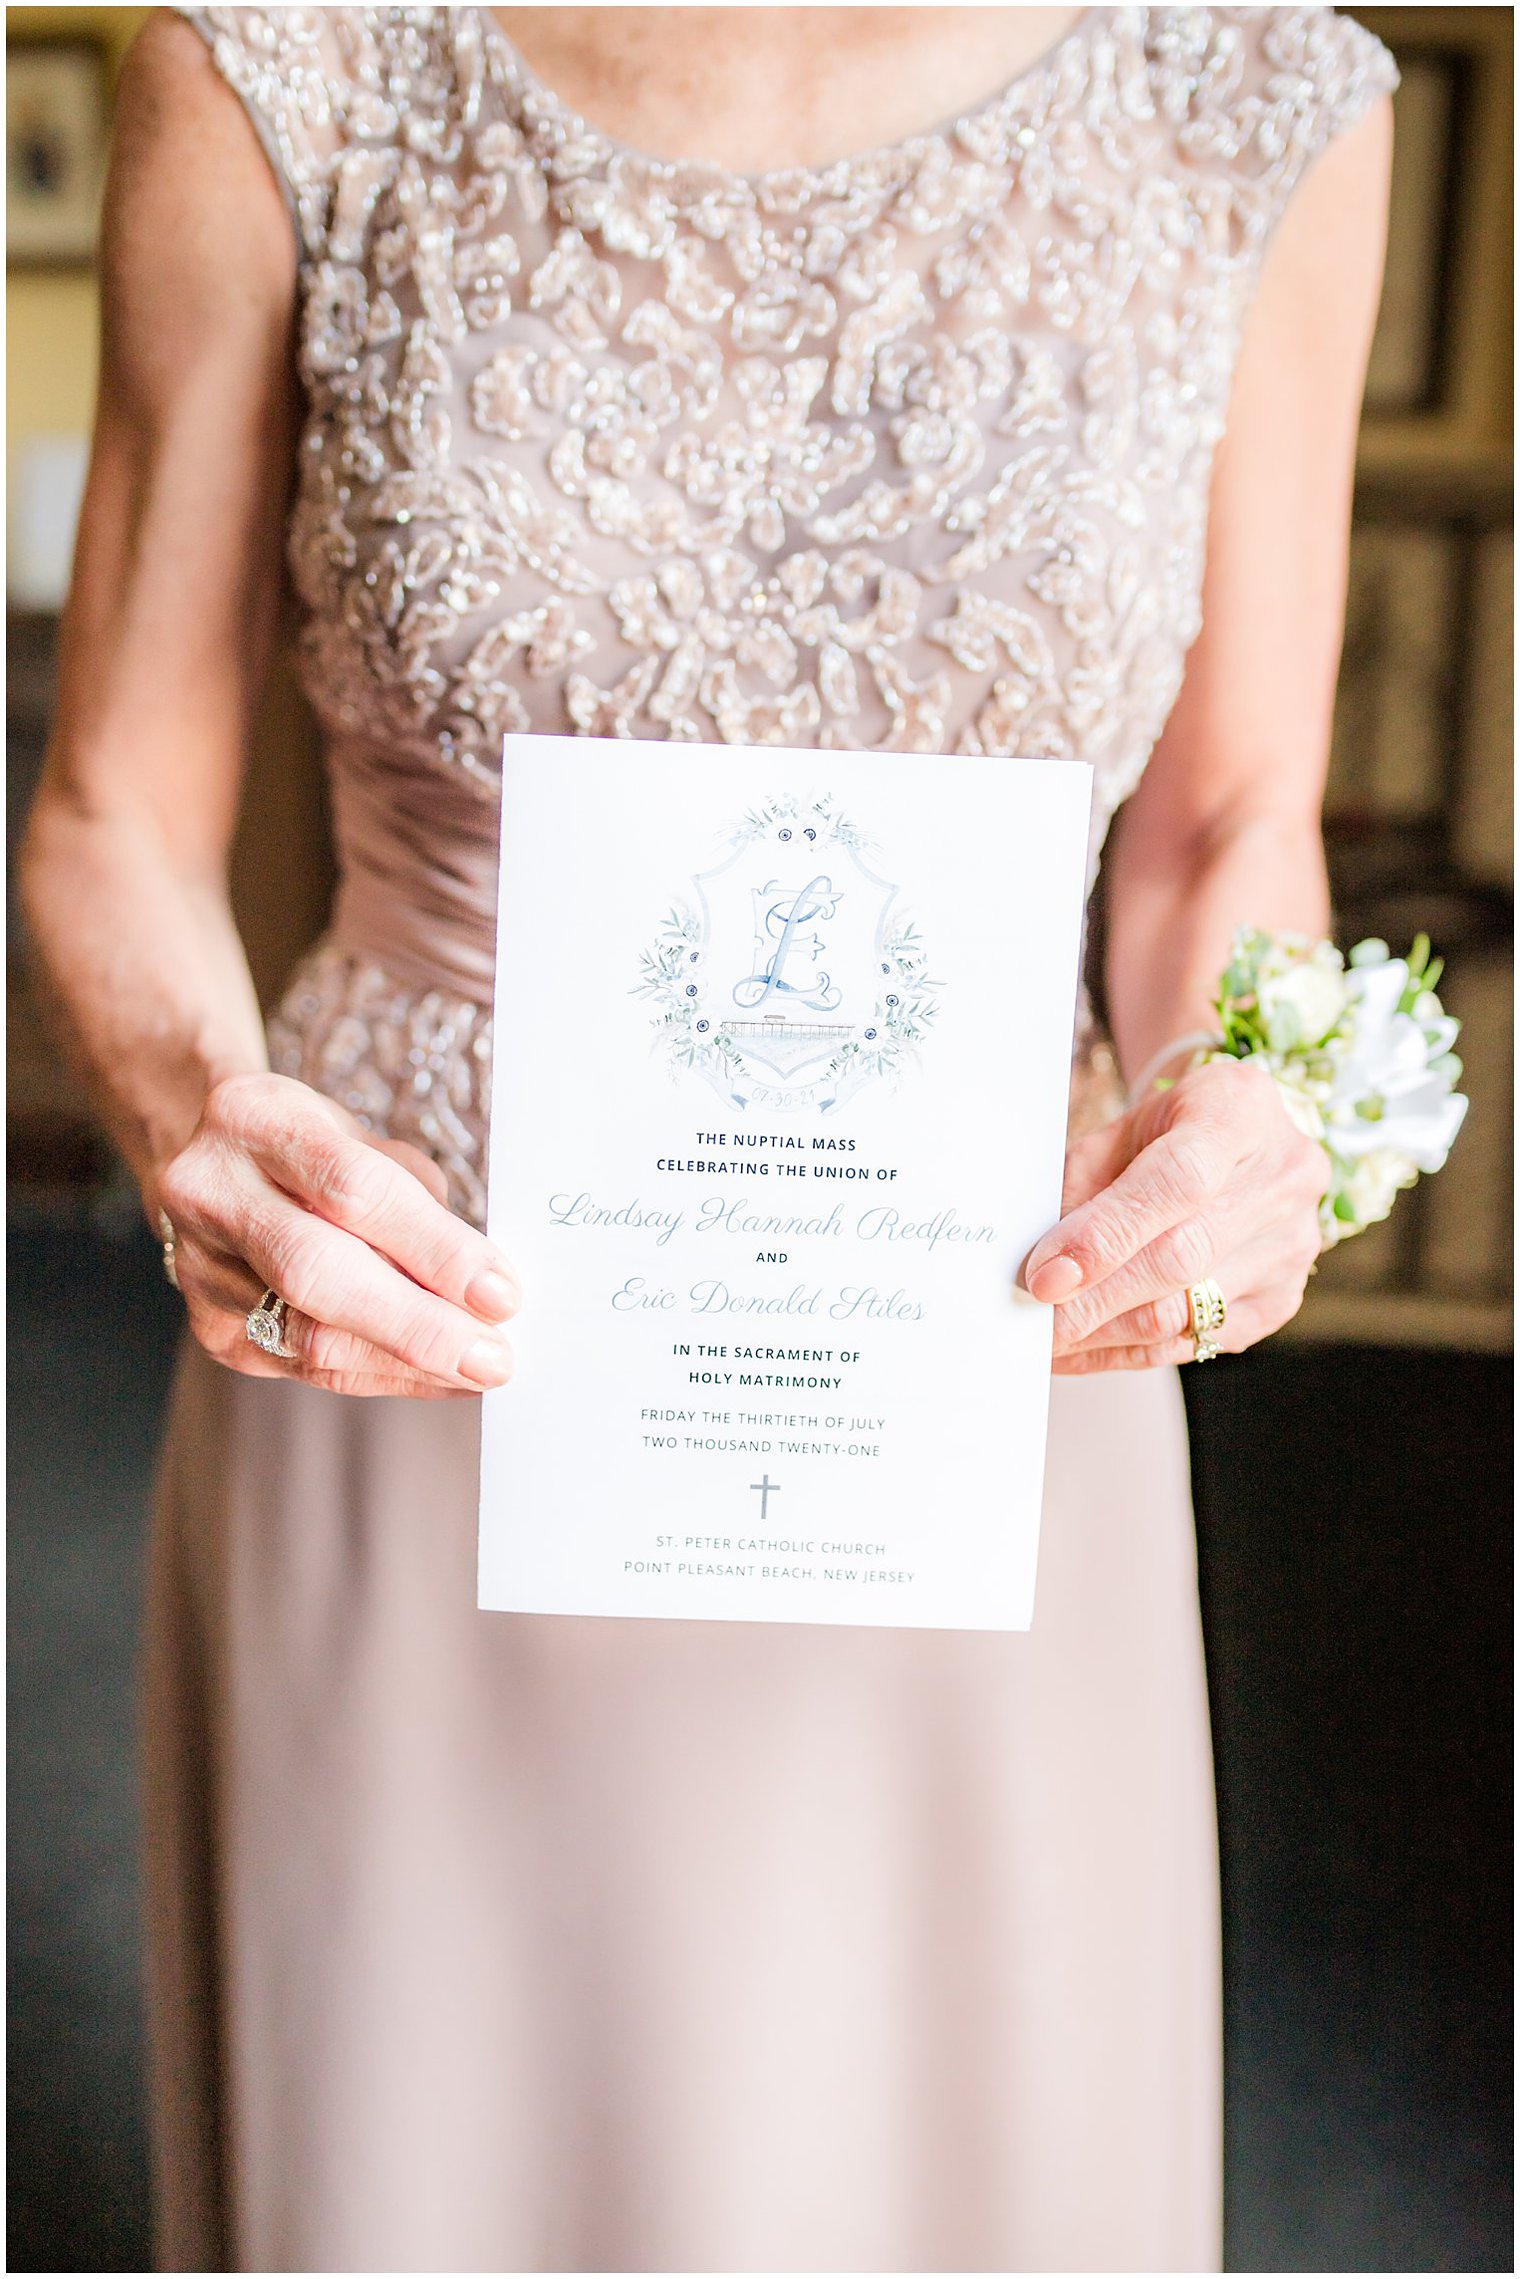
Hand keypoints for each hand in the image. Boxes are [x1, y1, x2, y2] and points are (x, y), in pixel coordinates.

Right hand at [155, 1072, 518, 1397]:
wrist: (211, 1165)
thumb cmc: (310, 1148)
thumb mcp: (360, 1138)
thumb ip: (413, 1200)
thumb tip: (482, 1286)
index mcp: (253, 1117)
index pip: (352, 1189)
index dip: (433, 1247)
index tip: (501, 1292)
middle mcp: (210, 1191)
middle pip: (316, 1271)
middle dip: (416, 1324)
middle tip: (493, 1357)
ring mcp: (200, 1267)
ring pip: (308, 1336)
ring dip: (406, 1362)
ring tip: (476, 1370)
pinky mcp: (211, 1328)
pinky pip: (307, 1366)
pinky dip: (382, 1374)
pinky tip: (436, 1376)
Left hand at [1025, 1057, 1327, 1373]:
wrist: (1245, 1138)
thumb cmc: (1174, 1128)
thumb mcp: (1123, 1129)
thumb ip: (1084, 1186)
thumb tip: (1038, 1265)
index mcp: (1238, 1111)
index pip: (1177, 1183)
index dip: (1106, 1237)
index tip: (1045, 1277)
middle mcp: (1282, 1179)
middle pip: (1183, 1259)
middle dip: (1093, 1301)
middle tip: (1031, 1324)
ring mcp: (1291, 1245)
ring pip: (1186, 1313)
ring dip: (1104, 1334)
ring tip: (1046, 1341)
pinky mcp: (1281, 1299)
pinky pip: (1196, 1342)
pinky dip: (1129, 1352)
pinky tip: (1084, 1348)